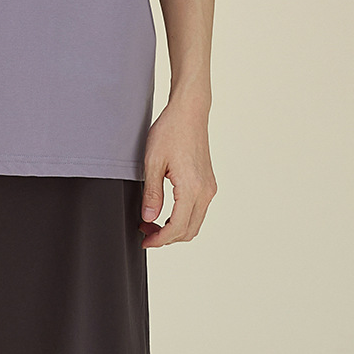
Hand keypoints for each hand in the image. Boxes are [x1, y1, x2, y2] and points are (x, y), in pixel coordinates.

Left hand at [138, 94, 217, 246]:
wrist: (189, 112)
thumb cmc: (170, 131)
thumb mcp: (153, 162)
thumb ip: (151, 193)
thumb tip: (148, 219)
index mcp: (191, 188)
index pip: (177, 227)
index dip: (160, 239)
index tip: (145, 240)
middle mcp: (205, 191)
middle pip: (189, 230)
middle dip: (166, 237)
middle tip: (145, 232)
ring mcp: (209, 187)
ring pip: (195, 222)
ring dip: (175, 229)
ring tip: (152, 223)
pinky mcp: (208, 183)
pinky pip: (197, 211)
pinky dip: (182, 218)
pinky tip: (165, 212)